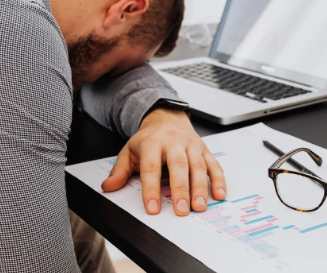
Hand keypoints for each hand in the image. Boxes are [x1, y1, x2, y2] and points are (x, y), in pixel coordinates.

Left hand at [101, 108, 226, 215]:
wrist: (166, 116)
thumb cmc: (149, 138)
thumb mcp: (129, 150)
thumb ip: (120, 170)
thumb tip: (108, 186)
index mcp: (152, 142)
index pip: (151, 167)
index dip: (151, 189)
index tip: (153, 208)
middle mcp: (173, 142)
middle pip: (179, 166)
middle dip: (181, 189)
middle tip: (181, 210)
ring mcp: (191, 145)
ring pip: (198, 165)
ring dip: (200, 187)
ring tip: (199, 206)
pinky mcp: (204, 149)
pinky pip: (213, 164)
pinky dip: (218, 180)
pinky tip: (218, 195)